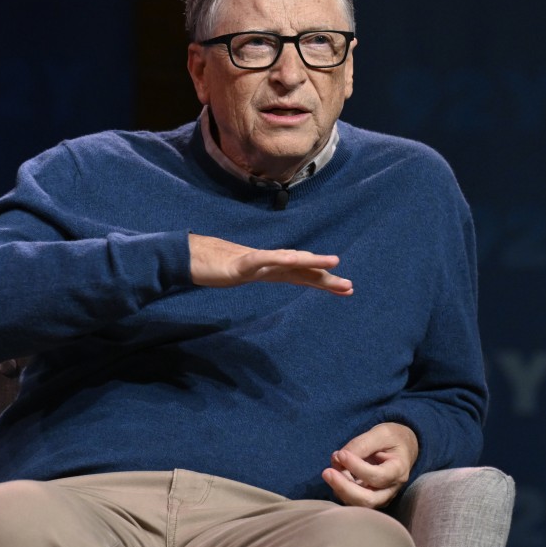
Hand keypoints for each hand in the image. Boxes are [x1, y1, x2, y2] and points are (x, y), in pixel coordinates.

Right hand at [189, 233, 352, 295]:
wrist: (195, 257)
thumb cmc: (221, 266)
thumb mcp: (249, 275)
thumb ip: (266, 273)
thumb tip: (284, 275)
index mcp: (273, 270)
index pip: (305, 277)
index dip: (326, 282)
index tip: (347, 290)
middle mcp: (271, 263)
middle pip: (303, 270)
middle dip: (327, 278)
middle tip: (350, 286)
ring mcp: (258, 261)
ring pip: (290, 260)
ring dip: (312, 261)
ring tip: (333, 263)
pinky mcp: (243, 262)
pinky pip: (264, 259)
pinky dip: (280, 258)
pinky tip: (295, 259)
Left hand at [323, 422, 418, 508]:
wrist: (401, 447)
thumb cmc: (392, 439)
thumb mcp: (381, 433)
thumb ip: (362, 444)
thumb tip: (340, 457)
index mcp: (399, 470)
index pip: (378, 476)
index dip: (356, 467)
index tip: (341, 454)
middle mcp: (391, 489)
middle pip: (368, 500)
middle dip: (344, 487)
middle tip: (326, 472)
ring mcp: (381, 497)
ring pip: (359, 504)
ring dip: (340, 489)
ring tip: (329, 470)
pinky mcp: (370, 498)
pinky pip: (353, 501)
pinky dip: (340, 489)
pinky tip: (335, 473)